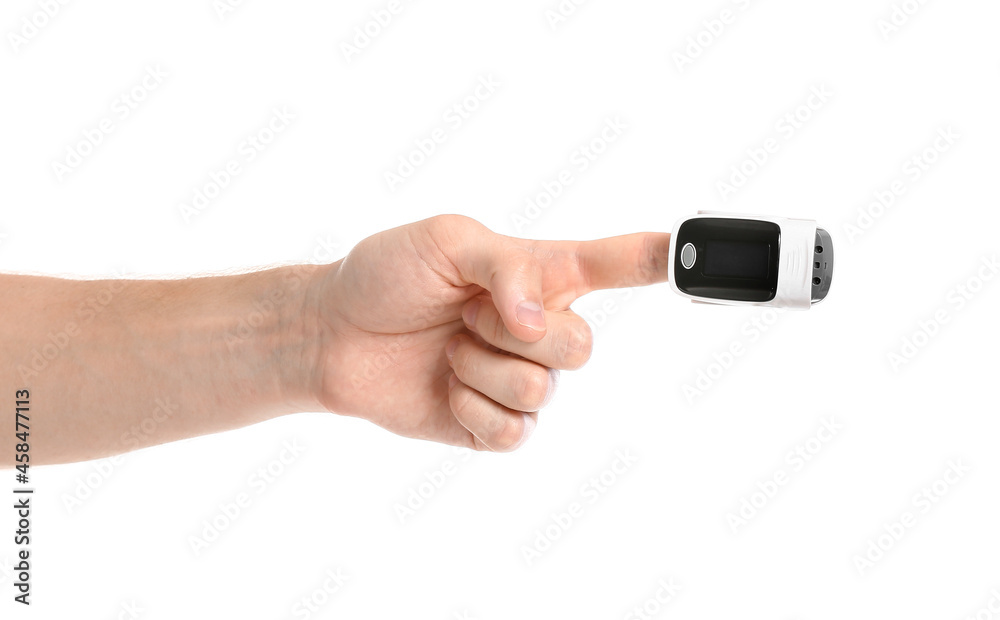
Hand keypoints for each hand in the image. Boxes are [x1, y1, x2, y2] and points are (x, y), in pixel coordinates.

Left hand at [307, 215, 670, 451]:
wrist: (332, 332)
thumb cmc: (389, 274)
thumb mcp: (447, 239)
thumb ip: (508, 265)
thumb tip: (540, 321)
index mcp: (542, 275)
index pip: (618, 266)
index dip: (662, 262)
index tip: (699, 254)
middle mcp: (541, 329)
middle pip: (582, 345)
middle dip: (514, 329)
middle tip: (465, 313)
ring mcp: (520, 380)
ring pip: (540, 389)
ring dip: (479, 365)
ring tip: (447, 346)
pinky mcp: (493, 426)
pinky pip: (513, 431)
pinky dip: (470, 406)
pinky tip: (445, 387)